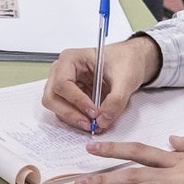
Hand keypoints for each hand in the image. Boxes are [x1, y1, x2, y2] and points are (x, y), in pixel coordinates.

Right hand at [42, 36, 160, 132]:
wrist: (130, 62)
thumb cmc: (124, 60)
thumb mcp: (125, 79)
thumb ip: (115, 101)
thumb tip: (102, 121)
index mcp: (70, 59)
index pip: (62, 83)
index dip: (76, 100)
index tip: (94, 112)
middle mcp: (62, 71)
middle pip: (52, 97)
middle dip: (70, 113)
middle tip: (89, 124)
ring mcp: (63, 84)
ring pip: (56, 107)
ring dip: (72, 118)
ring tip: (93, 124)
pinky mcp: (70, 96)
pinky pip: (66, 111)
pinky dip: (77, 119)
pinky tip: (92, 121)